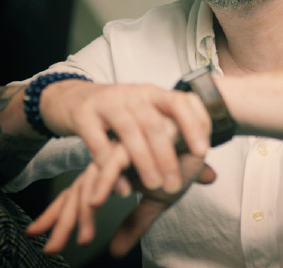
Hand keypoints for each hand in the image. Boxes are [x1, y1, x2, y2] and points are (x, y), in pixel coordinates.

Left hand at [26, 152, 215, 255]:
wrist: (200, 136)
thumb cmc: (178, 163)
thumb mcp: (155, 200)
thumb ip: (135, 222)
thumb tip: (114, 253)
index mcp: (111, 171)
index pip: (78, 196)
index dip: (63, 219)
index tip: (50, 246)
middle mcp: (110, 159)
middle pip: (77, 191)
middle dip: (64, 221)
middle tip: (51, 249)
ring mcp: (118, 148)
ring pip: (91, 179)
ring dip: (85, 211)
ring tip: (84, 238)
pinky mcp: (132, 137)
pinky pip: (114, 160)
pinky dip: (108, 180)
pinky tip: (105, 198)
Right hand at [40, 80, 211, 192]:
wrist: (71, 96)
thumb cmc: (118, 112)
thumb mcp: (147, 119)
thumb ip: (176, 144)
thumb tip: (211, 175)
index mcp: (151, 93)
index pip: (178, 102)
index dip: (192, 123)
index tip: (203, 151)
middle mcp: (132, 94)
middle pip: (153, 122)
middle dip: (166, 154)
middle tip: (174, 184)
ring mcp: (106, 102)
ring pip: (128, 130)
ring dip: (142, 160)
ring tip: (153, 186)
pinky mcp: (83, 114)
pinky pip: (97, 142)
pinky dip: (109, 167)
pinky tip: (121, 189)